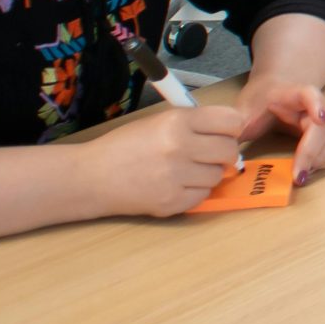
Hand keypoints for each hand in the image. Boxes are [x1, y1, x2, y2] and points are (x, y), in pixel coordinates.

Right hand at [84, 105, 245, 216]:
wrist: (92, 177)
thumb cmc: (126, 145)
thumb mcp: (159, 120)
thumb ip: (195, 123)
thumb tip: (232, 131)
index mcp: (177, 121)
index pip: (231, 121)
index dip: (232, 127)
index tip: (226, 132)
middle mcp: (179, 148)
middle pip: (229, 150)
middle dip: (224, 152)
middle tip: (210, 154)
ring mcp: (176, 178)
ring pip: (217, 176)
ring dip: (208, 173)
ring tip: (185, 170)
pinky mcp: (171, 203)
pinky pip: (202, 196)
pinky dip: (195, 192)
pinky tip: (176, 185)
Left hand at [237, 80, 324, 184]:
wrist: (270, 91)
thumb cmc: (255, 103)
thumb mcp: (240, 112)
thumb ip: (234, 129)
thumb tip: (226, 155)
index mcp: (289, 94)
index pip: (309, 93)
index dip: (317, 104)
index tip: (318, 119)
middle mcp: (311, 105)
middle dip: (314, 152)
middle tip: (298, 175)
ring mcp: (324, 116)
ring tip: (306, 171)